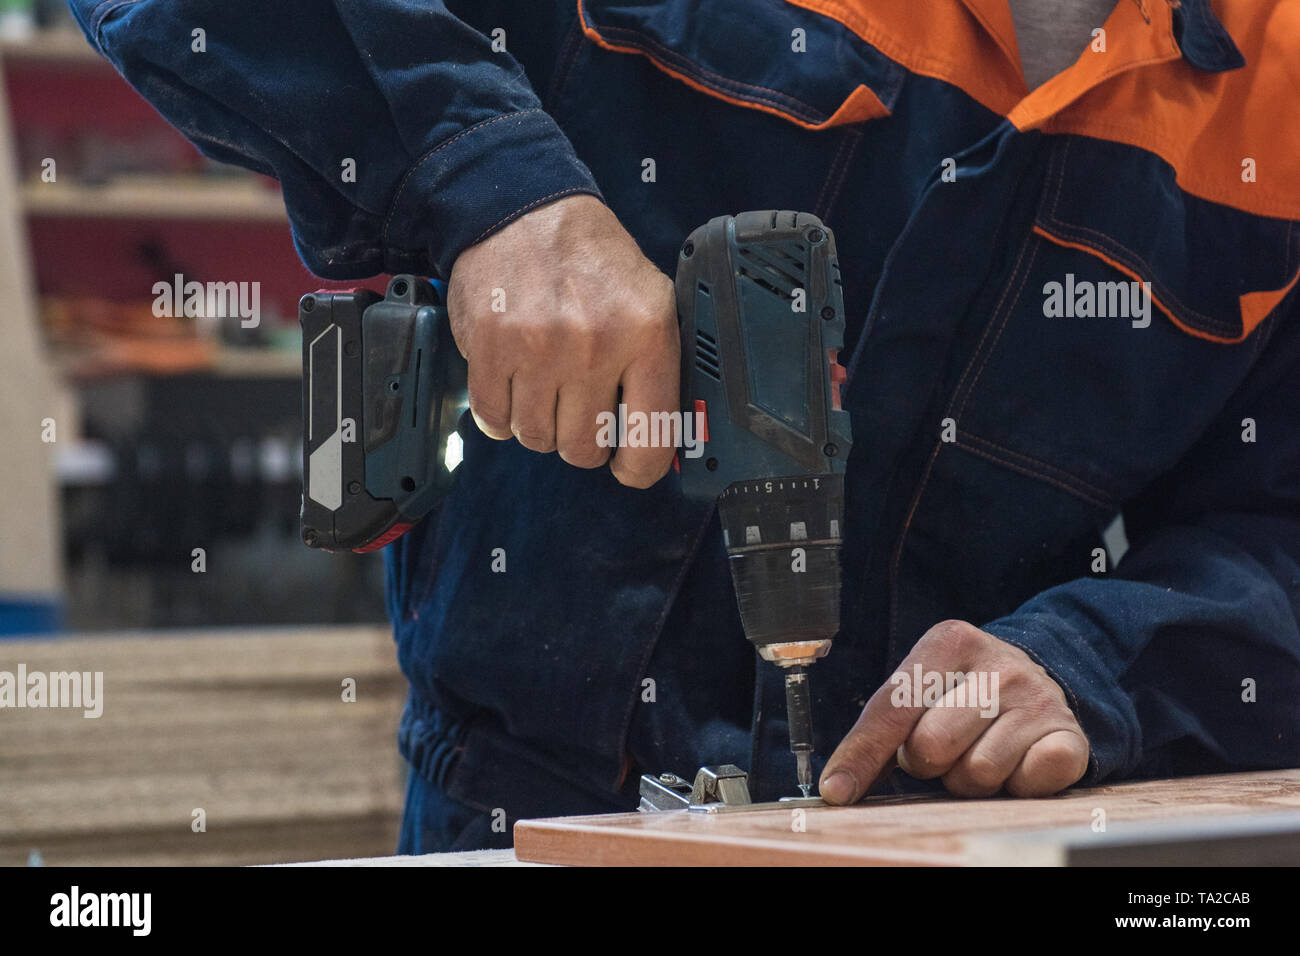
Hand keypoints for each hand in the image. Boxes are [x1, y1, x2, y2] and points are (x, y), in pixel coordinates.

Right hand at [447, 194, 678, 487]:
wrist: (524, 209)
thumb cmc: (591, 260)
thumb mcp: (650, 299)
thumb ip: (657, 367)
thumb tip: (657, 438)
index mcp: (647, 335)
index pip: (651, 440)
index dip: (638, 469)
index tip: (627, 466)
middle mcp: (595, 345)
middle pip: (583, 449)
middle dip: (580, 441)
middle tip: (577, 410)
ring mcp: (538, 349)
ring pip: (537, 438)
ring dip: (538, 424)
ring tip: (543, 387)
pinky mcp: (491, 348)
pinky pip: (494, 420)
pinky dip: (501, 415)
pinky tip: (512, 386)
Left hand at [820, 620, 1089, 801]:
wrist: (1043, 676)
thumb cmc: (965, 690)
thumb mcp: (922, 687)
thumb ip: (881, 728)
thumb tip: (838, 786)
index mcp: (949, 642)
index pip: (892, 707)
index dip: (861, 754)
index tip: (836, 791)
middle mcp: (998, 664)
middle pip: (930, 747)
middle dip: (927, 763)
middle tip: (943, 748)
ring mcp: (1038, 698)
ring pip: (976, 773)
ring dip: (969, 778)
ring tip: (980, 750)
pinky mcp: (1069, 735)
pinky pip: (1025, 784)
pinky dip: (1014, 786)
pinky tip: (1016, 761)